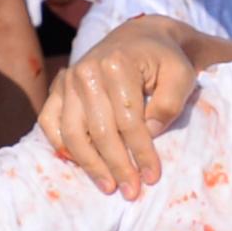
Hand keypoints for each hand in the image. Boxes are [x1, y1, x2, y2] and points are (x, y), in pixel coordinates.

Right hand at [37, 19, 201, 192]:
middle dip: (117, 166)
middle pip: (99, 130)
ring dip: (89, 164)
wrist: (141, 38)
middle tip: (131, 192)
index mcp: (117, 65)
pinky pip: (50, 122)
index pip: (129, 120)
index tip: (152, 177)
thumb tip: (148, 134)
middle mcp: (86, 71)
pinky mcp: (58, 88)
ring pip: (72, 132)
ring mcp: (68, 80)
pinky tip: (80, 165)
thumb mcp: (182, 76)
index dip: (141, 152)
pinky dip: (61, 145)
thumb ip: (169, 104)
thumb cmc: (166, 61)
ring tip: (108, 187)